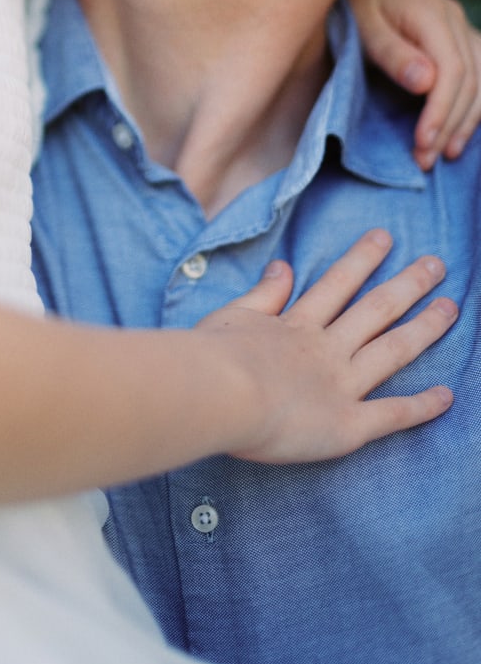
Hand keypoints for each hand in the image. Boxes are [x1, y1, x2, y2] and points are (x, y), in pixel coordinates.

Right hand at [197, 229, 456, 464]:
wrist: (218, 393)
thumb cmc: (211, 355)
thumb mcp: (233, 314)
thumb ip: (264, 294)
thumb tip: (285, 267)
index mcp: (295, 325)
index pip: (337, 284)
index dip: (363, 259)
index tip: (385, 237)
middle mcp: (326, 349)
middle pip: (375, 309)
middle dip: (408, 284)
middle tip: (436, 264)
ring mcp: (340, 384)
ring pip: (392, 350)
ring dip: (424, 328)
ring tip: (451, 308)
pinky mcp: (347, 425)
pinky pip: (391, 414)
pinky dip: (421, 406)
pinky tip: (448, 396)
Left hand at [347, 0, 480, 167]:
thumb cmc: (348, 2)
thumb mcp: (359, 24)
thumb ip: (390, 52)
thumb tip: (428, 83)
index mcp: (432, 12)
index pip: (454, 70)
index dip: (442, 111)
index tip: (423, 143)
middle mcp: (453, 17)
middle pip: (471, 79)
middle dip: (451, 124)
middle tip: (426, 160)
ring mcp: (458, 26)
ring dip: (467, 120)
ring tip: (447, 154)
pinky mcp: (455, 37)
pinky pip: (479, 72)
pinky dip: (474, 103)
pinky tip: (460, 129)